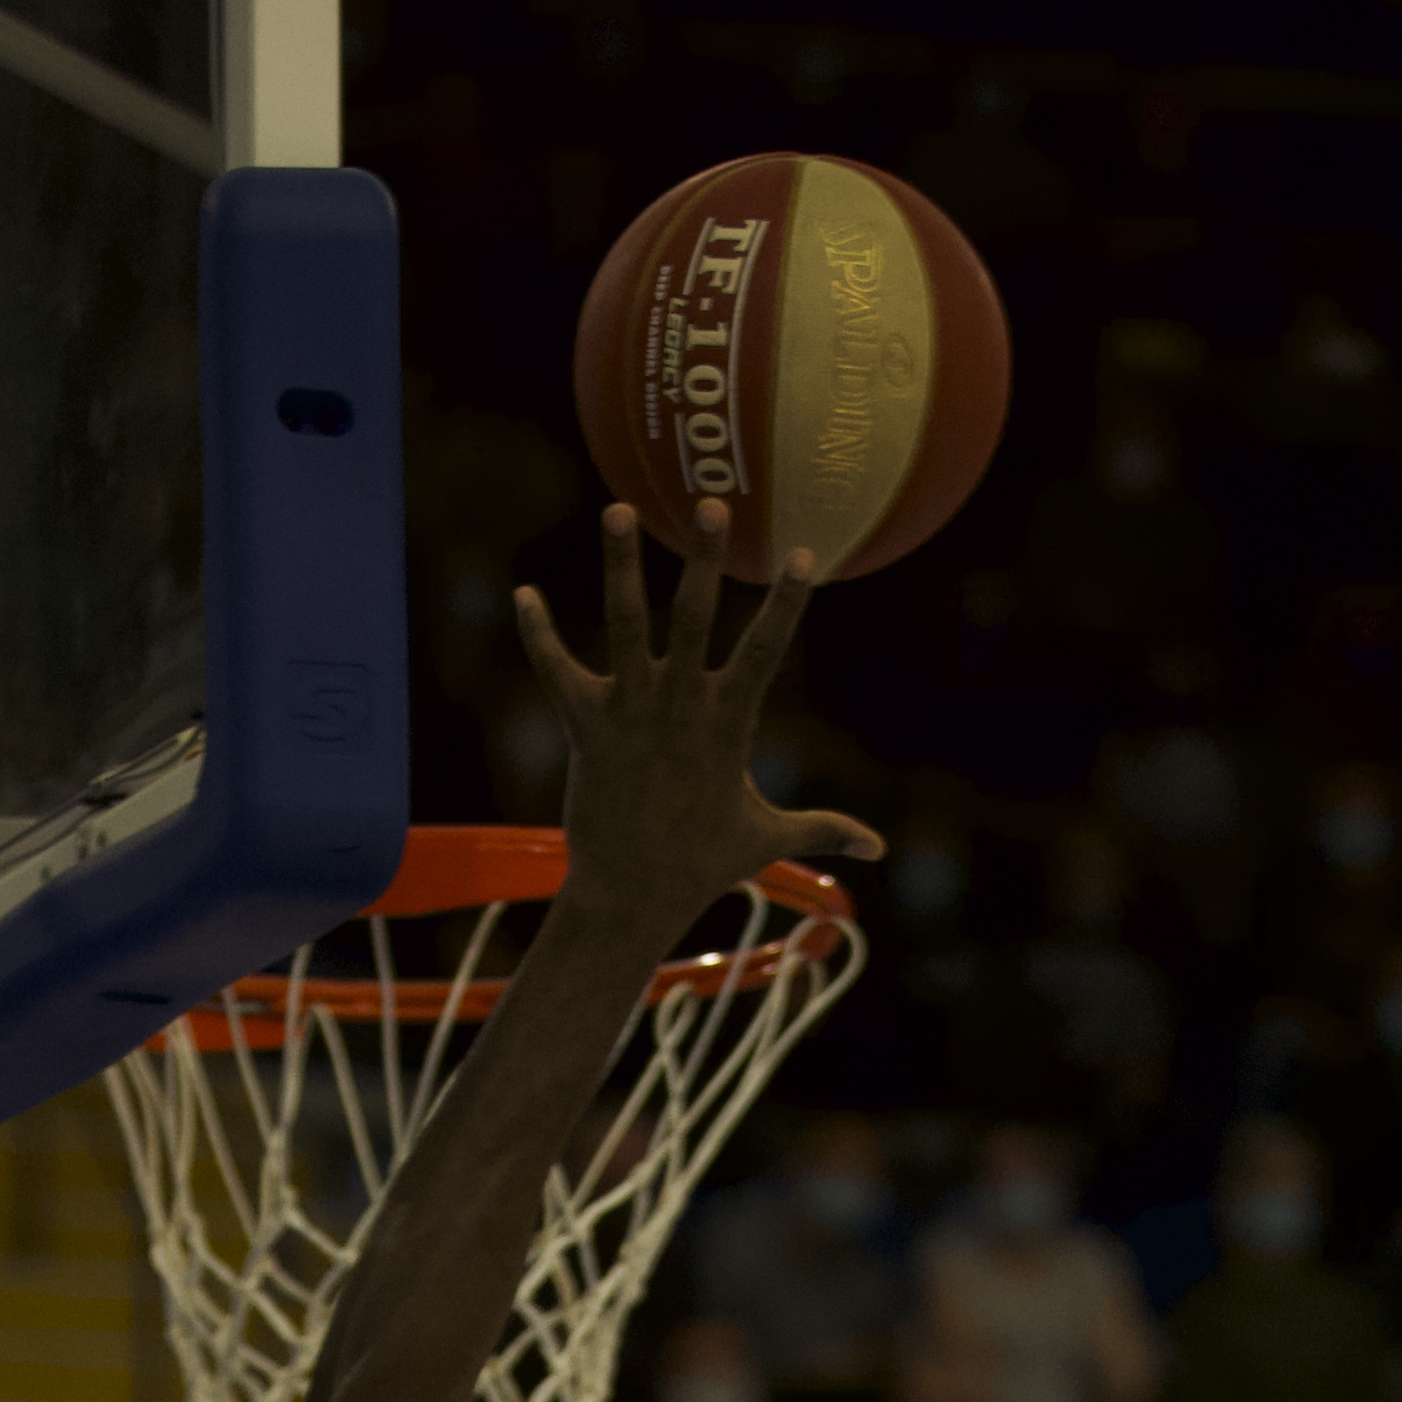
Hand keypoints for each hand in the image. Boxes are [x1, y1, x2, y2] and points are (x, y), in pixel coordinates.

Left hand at [513, 501, 881, 926]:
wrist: (630, 899)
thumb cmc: (701, 866)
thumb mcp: (768, 840)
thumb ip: (823, 829)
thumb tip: (879, 849)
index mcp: (726, 722)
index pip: (764, 650)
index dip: (786, 603)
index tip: (804, 553)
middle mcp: (678, 706)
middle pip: (693, 618)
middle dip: (702, 560)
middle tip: (710, 502)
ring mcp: (630, 713)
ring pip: (624, 625)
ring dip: (621, 566)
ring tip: (617, 509)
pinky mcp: (586, 727)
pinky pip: (556, 671)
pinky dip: (538, 635)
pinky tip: (522, 594)